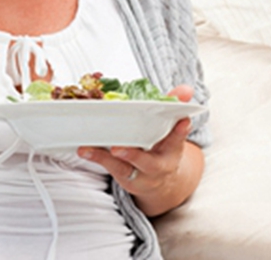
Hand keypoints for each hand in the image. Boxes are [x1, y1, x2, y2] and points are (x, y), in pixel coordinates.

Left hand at [77, 84, 197, 213]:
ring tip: (90, 149)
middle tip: (118, 148)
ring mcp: (139, 175)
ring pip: (123, 168)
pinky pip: (109, 168)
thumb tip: (186, 90)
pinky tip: (84, 149)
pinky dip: (96, 157)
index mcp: (172, 150)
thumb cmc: (162, 147)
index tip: (182, 121)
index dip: (180, 131)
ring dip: (106, 158)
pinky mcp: (124, 177)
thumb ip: (175, 108)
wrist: (159, 181)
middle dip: (134, 156)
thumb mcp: (170, 130)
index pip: (178, 140)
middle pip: (148, 163)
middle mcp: (157, 166)